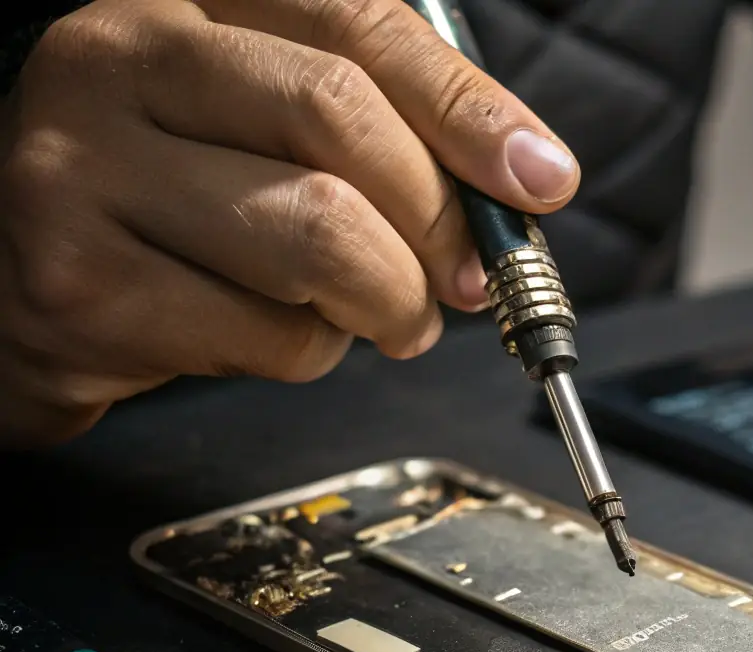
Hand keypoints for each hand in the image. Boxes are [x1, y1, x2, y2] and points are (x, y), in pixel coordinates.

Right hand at [0, 0, 579, 445]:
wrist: (15, 281)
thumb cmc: (171, 203)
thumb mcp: (265, 130)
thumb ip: (384, 136)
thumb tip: (524, 187)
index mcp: (182, 2)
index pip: (356, 25)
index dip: (467, 107)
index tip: (541, 179)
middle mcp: (115, 59)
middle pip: (338, 121)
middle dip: (437, 219)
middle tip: (467, 280)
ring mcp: (80, 170)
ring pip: (315, 236)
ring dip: (387, 303)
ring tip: (382, 315)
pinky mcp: (79, 287)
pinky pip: (266, 336)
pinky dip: (311, 355)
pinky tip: (275, 335)